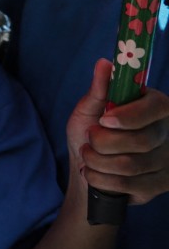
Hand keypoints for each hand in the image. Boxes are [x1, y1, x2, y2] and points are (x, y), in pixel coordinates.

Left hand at [72, 59, 168, 204]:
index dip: (129, 116)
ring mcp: (167, 160)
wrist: (88, 166)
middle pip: (140, 141)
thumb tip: (104, 63)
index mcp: (155, 105)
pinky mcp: (161, 185)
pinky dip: (100, 179)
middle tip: (89, 138)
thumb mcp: (89, 108)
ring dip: (97, 161)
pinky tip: (93, 172)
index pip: (156, 108)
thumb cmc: (90, 131)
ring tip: (87, 154)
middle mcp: (167, 132)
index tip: (104, 120)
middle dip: (102, 142)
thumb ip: (99, 88)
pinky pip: (129, 186)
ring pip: (131, 166)